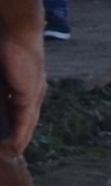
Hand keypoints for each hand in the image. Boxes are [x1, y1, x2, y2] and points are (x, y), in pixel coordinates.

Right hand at [3, 23, 38, 157]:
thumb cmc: (5, 47)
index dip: (11, 127)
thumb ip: (2, 89)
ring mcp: (33, 94)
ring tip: (11, 154)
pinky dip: (21, 134)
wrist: (18, 31)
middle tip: (9, 154)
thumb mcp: (2, 76)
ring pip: (26, 123)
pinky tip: (16, 146)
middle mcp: (32, 93)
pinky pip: (26, 119)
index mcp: (23, 87)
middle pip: (24, 121)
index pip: (17, 113)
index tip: (5, 142)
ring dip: (19, 139)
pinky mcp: (30, 94)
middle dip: (16, 137)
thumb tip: (1, 96)